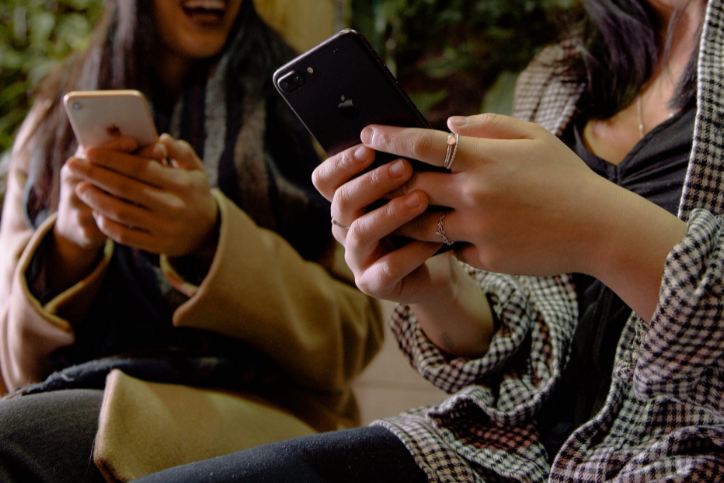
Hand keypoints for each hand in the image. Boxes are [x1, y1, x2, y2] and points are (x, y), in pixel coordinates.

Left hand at [68, 133, 217, 256]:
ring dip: (96, 200)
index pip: (141, 168)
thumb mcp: (196, 169)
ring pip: (121, 213)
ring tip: (81, 188)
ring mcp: (164, 228)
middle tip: (73, 165)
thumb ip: (180, 150)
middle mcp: (173, 206)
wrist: (209, 231)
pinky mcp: (157, 245)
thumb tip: (159, 139)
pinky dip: (107, 224)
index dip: (113, 159)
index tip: (90, 151)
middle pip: (125, 188)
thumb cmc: (195, 192)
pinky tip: (96, 212)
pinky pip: (125, 235)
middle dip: (95, 175)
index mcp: (181, 183)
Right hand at [313, 144, 441, 302]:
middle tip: (403, 166)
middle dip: (372, 182)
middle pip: (342, 201)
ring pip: (361, 233)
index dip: (341, 163)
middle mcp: (344, 228)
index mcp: (347, 201)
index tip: (368, 147)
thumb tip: (407, 134)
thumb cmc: (424, 219)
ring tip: (422, 198)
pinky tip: (433, 240)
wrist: (439, 268)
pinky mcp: (373, 284)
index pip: (325, 179)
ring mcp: (357, 258)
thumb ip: (401, 167)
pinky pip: (387, 268)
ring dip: (391, 213)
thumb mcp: (412, 189)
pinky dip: (411, 253)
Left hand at [361, 114, 607, 276]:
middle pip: (410, 187)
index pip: (421, 145)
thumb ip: (487, 126)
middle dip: (386, 183)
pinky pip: (451, 249)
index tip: (367, 134)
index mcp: (483, 159)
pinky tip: (442, 235)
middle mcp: (474, 193)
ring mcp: (477, 228)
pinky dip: (446, 241)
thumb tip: (447, 122)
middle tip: (372, 179)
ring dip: (405, 217)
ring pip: (420, 224)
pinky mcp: (485, 257)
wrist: (599, 229)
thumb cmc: (565, 178)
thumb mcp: (532, 138)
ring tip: (394, 210)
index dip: (390, 138)